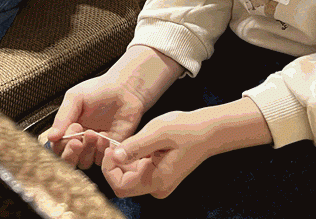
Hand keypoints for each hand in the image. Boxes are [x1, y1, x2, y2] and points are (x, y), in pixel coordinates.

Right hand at [44, 45, 183, 169]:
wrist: (125, 90)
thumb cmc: (99, 90)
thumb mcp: (75, 97)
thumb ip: (62, 117)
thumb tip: (51, 137)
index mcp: (68, 127)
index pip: (57, 146)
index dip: (62, 144)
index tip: (71, 130)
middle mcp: (80, 139)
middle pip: (68, 159)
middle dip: (71, 153)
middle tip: (78, 140)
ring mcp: (95, 147)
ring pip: (84, 162)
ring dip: (87, 151)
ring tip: (94, 133)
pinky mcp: (110, 150)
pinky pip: (102, 161)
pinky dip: (102, 151)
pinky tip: (106, 137)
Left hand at [102, 99, 271, 199]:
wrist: (207, 131)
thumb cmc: (185, 129)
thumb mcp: (158, 132)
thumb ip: (136, 146)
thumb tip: (114, 157)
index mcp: (156, 180)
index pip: (120, 187)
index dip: (109, 169)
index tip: (110, 148)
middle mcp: (156, 187)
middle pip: (123, 182)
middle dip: (113, 163)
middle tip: (112, 140)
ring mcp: (158, 182)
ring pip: (128, 176)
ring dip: (122, 159)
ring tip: (125, 139)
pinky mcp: (158, 175)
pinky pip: (137, 170)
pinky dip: (131, 157)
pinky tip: (136, 142)